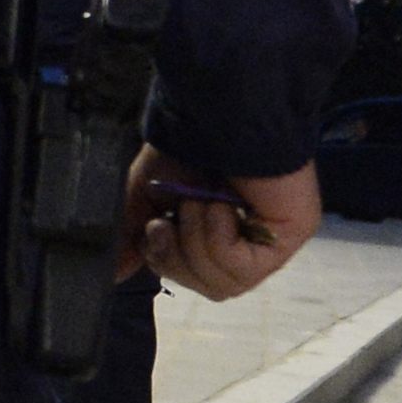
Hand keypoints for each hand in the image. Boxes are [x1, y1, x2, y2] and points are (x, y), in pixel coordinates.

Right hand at [126, 146, 318, 300]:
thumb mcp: (147, 192)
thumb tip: (114, 273)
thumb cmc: (187, 144)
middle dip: (179, 258)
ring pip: (224, 285)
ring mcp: (270, 242)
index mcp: (217, 232)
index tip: (155, 226)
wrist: (219, 114)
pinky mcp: (288, 237)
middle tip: (170, 221)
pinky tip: (223, 206)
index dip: (167, 261)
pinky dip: (220, 240)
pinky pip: (244, 270)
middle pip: (208, 288)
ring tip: (200, 202)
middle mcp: (247, 240)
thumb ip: (131, 235)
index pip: (192, 276)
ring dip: (198, 243)